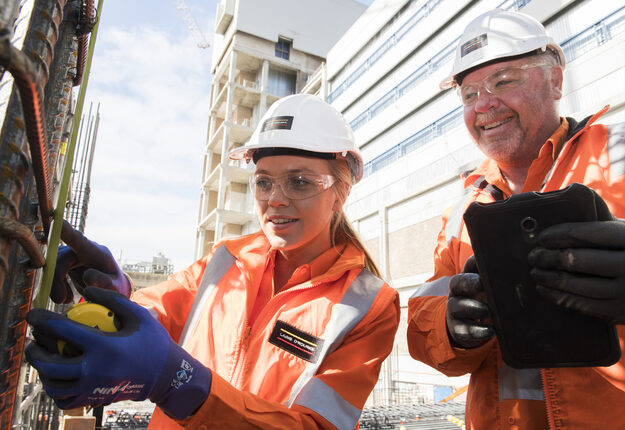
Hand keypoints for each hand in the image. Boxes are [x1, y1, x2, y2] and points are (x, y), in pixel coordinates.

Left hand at [25, 287, 210, 418]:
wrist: (165, 375)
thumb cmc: (153, 342)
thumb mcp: (139, 315)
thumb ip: (112, 299)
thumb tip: (87, 289)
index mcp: (104, 346)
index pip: (63, 331)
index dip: (42, 320)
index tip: (32, 314)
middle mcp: (94, 370)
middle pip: (49, 363)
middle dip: (34, 351)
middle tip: (33, 341)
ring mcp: (92, 388)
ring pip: (53, 384)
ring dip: (42, 371)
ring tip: (42, 359)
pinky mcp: (93, 399)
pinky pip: (63, 399)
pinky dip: (54, 389)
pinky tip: (56, 377)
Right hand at [51, 220, 131, 303]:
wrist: (112, 288)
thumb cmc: (115, 285)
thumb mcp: (115, 286)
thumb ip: (104, 282)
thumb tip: (88, 276)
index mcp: (96, 252)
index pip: (80, 241)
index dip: (67, 232)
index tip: (57, 221)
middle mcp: (81, 250)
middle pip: (60, 258)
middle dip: (57, 280)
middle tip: (63, 300)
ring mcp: (71, 255)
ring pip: (53, 266)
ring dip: (55, 285)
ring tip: (66, 300)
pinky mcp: (64, 264)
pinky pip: (52, 273)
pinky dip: (55, 287)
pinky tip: (66, 298)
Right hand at [446, 256, 494, 347]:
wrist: (471, 325)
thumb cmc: (488, 300)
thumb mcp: (494, 288)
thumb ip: (503, 278)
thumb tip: (525, 266)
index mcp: (468, 277)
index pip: (469, 265)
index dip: (475, 262)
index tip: (487, 262)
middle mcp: (458, 291)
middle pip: (457, 282)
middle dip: (469, 282)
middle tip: (481, 284)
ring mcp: (454, 309)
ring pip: (456, 305)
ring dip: (471, 307)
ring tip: (487, 311)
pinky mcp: (457, 328)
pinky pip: (462, 329)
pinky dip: (476, 330)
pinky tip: (490, 331)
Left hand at [529, 219, 624, 323]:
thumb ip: (602, 225)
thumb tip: (563, 212)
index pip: (586, 234)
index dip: (558, 235)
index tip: (542, 237)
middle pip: (576, 260)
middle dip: (549, 257)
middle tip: (534, 255)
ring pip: (576, 285)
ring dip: (549, 278)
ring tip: (535, 271)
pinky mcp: (620, 312)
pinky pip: (582, 305)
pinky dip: (558, 297)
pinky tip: (545, 289)